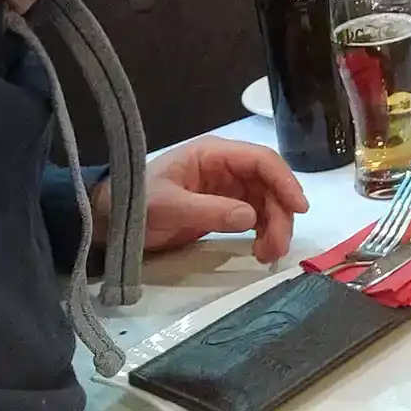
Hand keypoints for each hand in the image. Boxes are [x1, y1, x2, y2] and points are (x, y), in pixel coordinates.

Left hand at [93, 136, 311, 263]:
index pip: (260, 160)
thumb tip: (250, 216)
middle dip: (280, 214)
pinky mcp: (225, 207)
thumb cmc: (136, 205)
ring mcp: (227, 188)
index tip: (298, 208)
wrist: (111, 221)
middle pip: (269, 184)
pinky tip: (260, 251)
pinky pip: (256, 216)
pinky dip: (264, 233)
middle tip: (278, 248)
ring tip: (268, 255)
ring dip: (275, 226)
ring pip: (267, 202)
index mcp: (213, 155)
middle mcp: (226, 167)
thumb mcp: (168, 207)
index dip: (284, 181)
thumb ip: (208, 210)